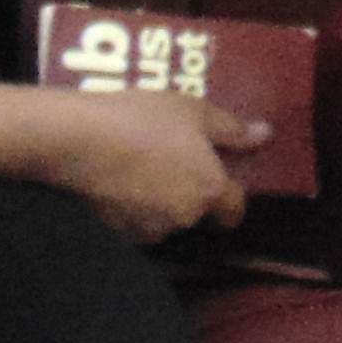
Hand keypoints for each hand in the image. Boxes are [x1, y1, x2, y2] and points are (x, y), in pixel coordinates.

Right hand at [48, 87, 257, 241]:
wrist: (78, 139)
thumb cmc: (142, 119)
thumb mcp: (193, 111)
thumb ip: (231, 129)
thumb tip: (264, 135)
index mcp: (209, 189)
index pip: (234, 210)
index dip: (231, 200)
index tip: (222, 185)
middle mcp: (184, 217)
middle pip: (197, 211)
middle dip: (189, 191)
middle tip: (171, 157)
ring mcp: (148, 228)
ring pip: (165, 217)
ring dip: (160, 199)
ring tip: (140, 163)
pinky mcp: (117, 231)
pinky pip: (135, 219)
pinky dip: (132, 205)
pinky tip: (118, 178)